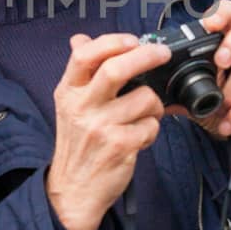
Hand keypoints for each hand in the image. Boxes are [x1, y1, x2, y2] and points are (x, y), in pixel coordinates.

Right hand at [46, 33, 172, 229]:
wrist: (73, 191)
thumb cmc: (78, 146)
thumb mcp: (69, 106)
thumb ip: (80, 74)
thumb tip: (79, 39)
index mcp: (68, 92)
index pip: (84, 56)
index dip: (112, 41)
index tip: (133, 40)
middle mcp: (81, 107)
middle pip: (116, 69)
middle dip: (146, 56)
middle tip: (162, 54)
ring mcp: (100, 127)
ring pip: (144, 98)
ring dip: (155, 104)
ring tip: (147, 113)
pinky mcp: (119, 146)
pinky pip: (150, 126)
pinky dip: (152, 129)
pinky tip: (141, 137)